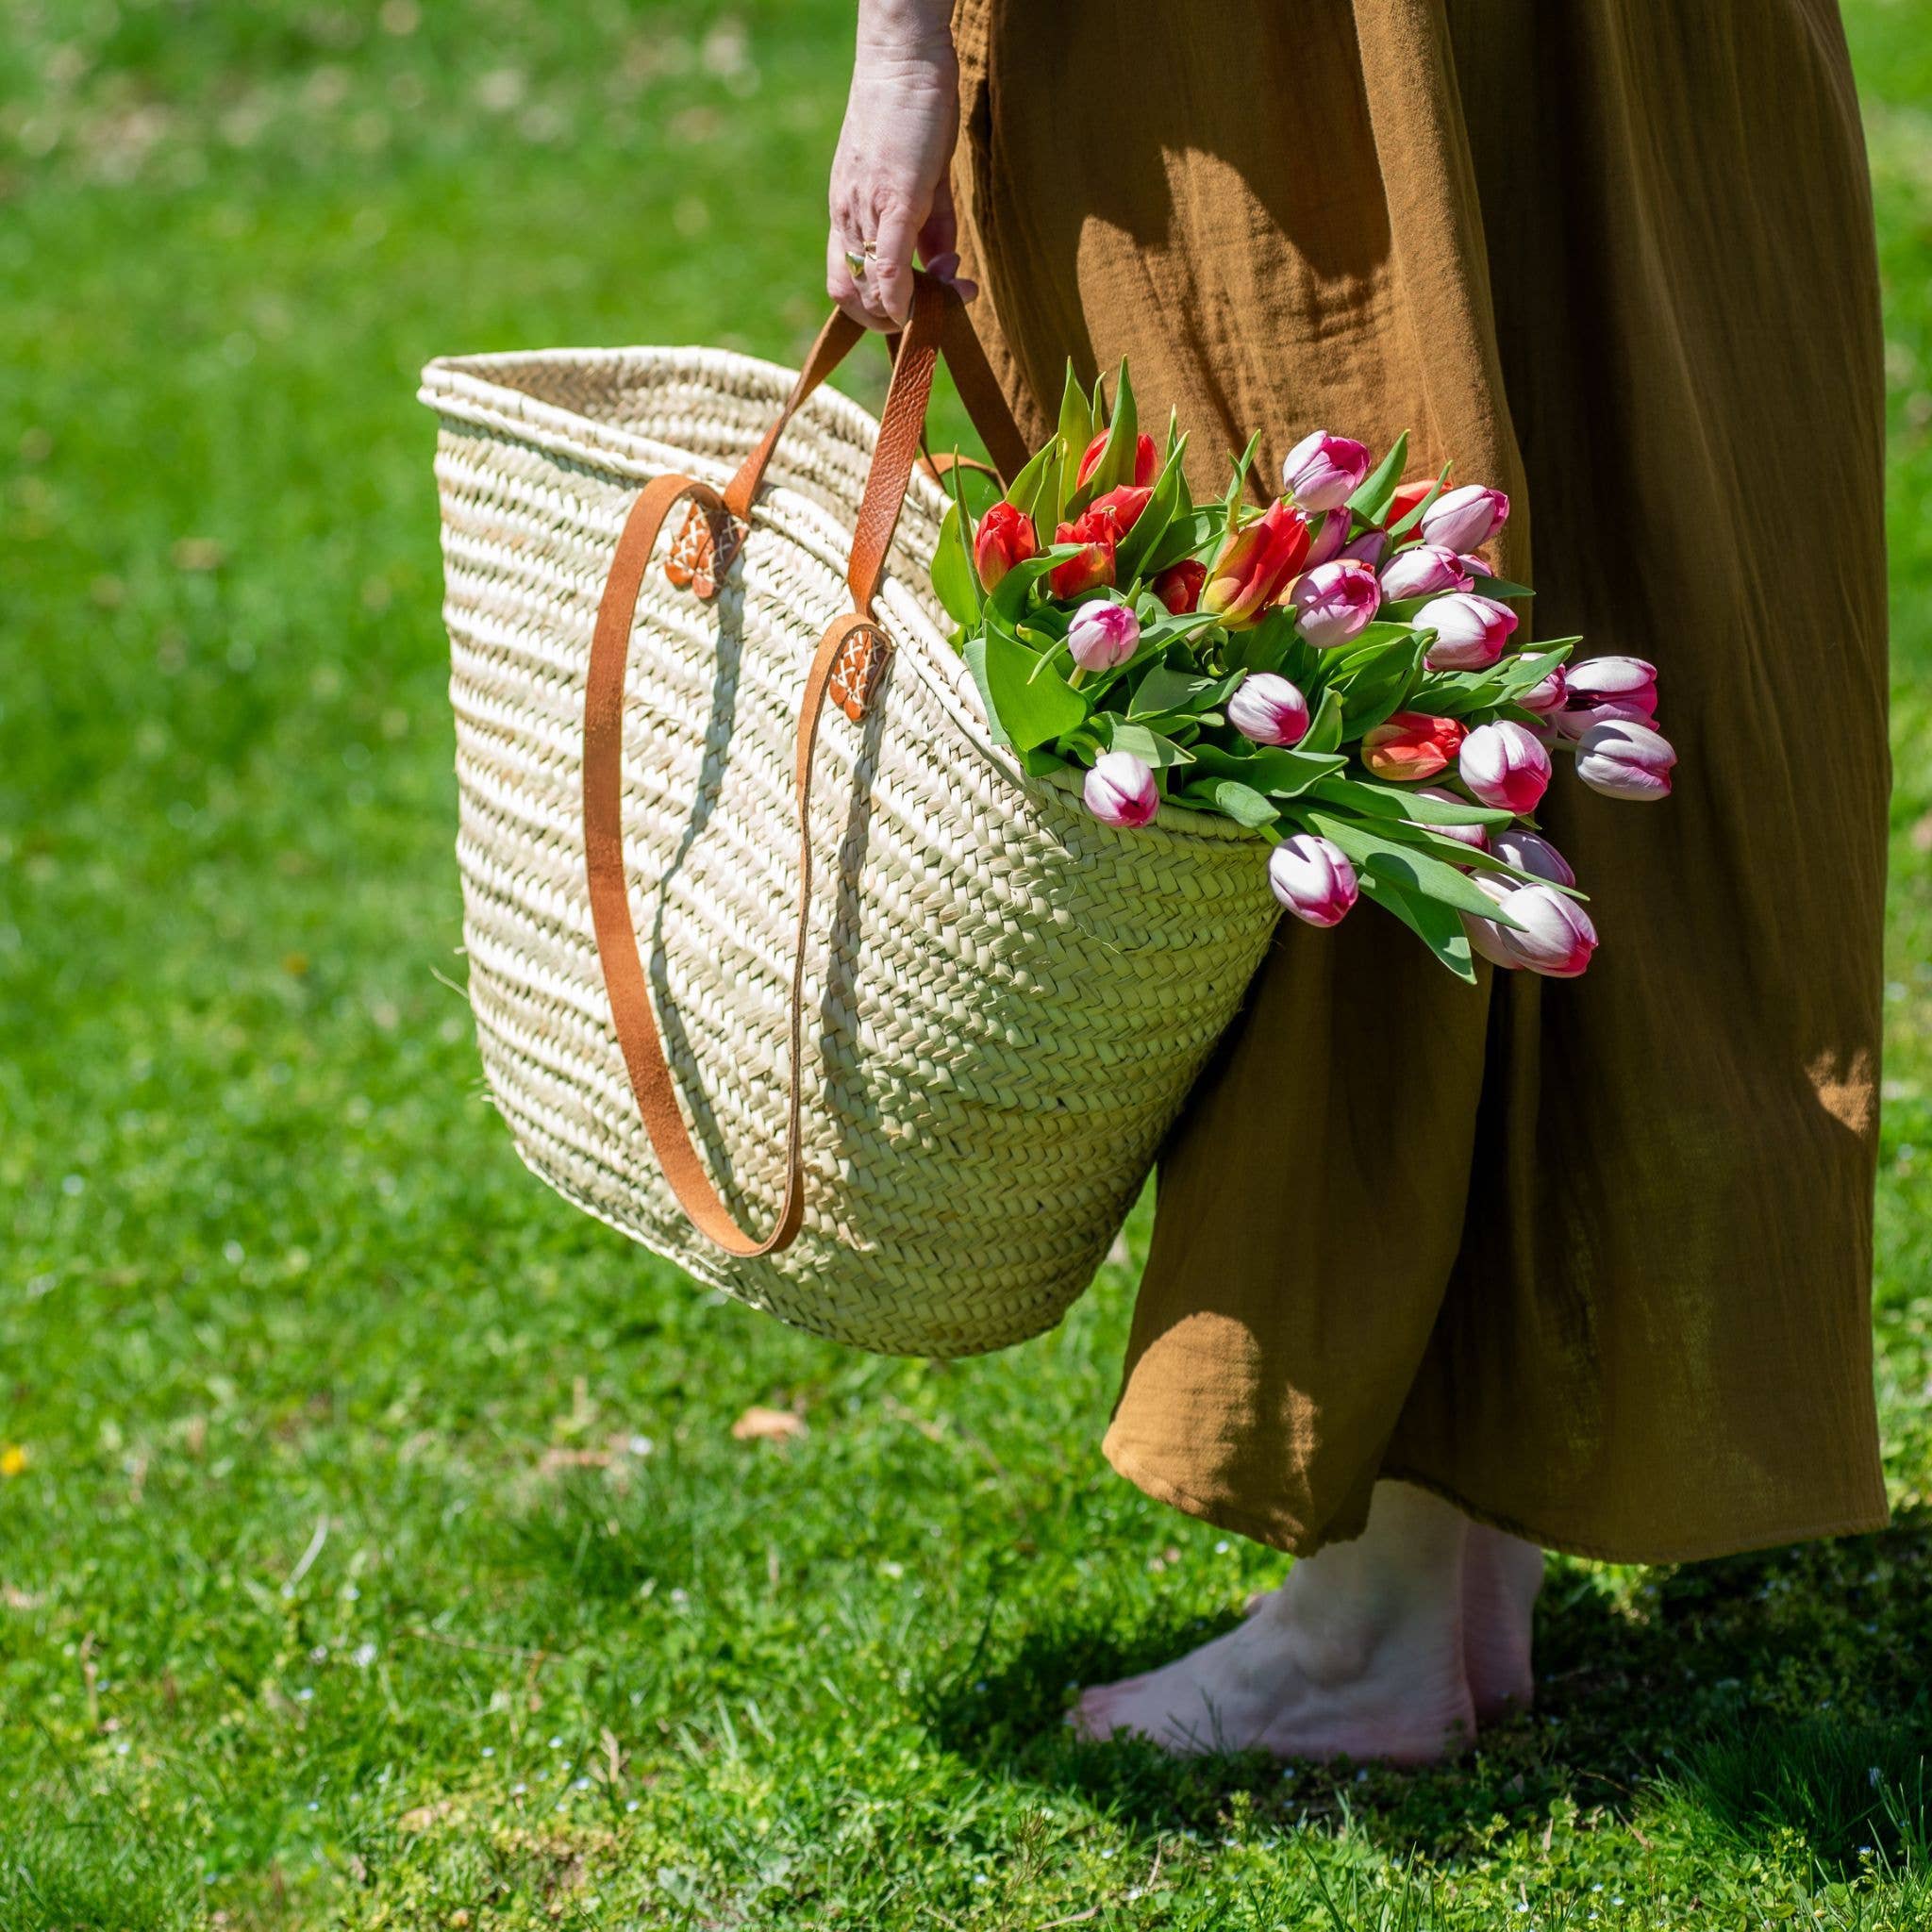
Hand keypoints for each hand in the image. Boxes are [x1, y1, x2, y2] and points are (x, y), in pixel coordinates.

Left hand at [827, 2, 977, 329]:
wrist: (905, 60)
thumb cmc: (912, 114)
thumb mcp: (921, 180)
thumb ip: (930, 226)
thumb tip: (941, 264)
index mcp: (848, 214)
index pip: (845, 286)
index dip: (874, 312)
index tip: (914, 306)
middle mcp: (848, 217)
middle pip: (853, 299)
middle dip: (893, 321)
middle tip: (934, 310)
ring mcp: (868, 210)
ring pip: (873, 290)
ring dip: (915, 308)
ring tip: (955, 291)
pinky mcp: (895, 199)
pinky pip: (890, 266)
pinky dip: (908, 294)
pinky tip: (940, 290)